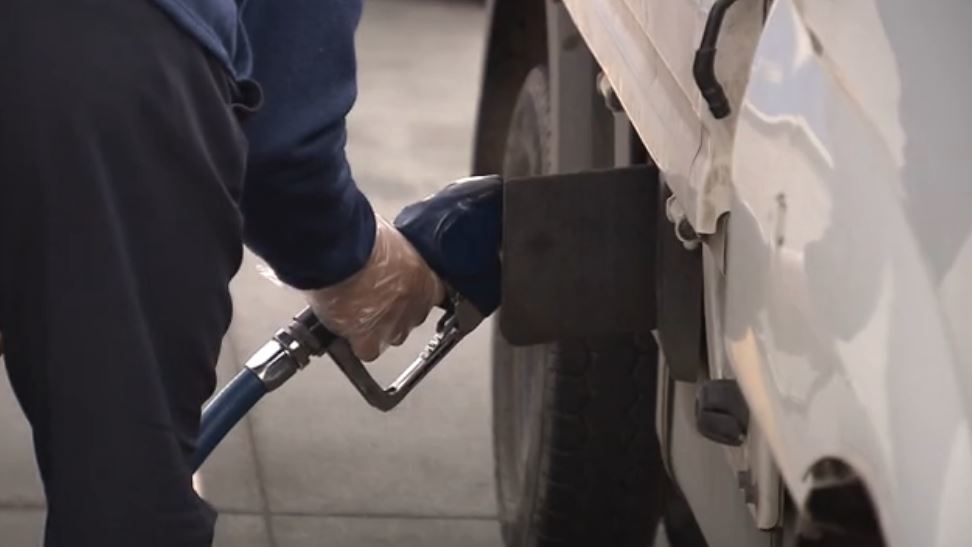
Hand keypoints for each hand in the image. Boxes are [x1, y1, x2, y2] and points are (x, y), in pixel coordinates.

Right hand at [304, 215, 443, 361]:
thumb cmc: (358, 234)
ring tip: (357, 313)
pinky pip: (368, 350)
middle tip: (373, 299)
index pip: (432, 294)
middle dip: (395, 311)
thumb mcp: (387, 236)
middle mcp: (413, 301)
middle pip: (412, 317)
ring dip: (378, 328)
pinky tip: (348, 330)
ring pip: (393, 336)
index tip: (401, 290)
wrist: (338, 248)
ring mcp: (393, 321)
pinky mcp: (368, 335)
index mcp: (422, 275)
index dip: (413, 293)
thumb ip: (393, 254)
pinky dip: (358, 343)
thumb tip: (384, 255)